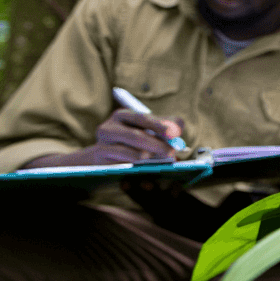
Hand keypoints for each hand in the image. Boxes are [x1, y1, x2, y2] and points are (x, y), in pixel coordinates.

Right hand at [23, 110, 184, 167]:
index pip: (143, 118)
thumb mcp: (145, 132)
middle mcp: (110, 126)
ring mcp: (102, 142)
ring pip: (129, 151)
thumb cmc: (129, 143)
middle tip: (172, 152)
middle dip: (157, 144)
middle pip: (136, 135)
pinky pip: (121, 161)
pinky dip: (135, 163)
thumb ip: (164, 129)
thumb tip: (178, 131)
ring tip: (162, 158)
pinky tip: (145, 165)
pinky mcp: (99, 156)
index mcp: (123, 116)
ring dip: (148, 155)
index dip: (160, 124)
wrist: (100, 158)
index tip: (175, 132)